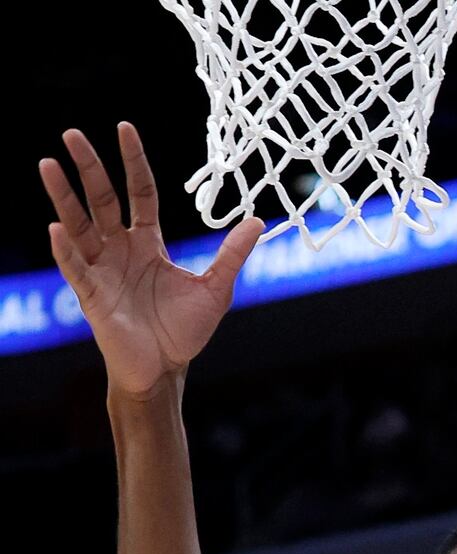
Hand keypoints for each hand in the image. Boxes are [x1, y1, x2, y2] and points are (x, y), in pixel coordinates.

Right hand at [40, 123, 260, 398]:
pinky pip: (75, 269)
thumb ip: (231, 255)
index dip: (133, 162)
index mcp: (147, 243)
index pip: (139, 192)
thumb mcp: (215, 290)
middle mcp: (120, 249)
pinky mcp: (92, 296)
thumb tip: (257, 221)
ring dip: (63, 197)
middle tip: (73, 134)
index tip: (124, 128)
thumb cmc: (183, 332)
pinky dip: (65, 250)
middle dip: (88, 168)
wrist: (165, 371)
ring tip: (48, 165)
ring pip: (79, 225)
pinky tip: (55, 229)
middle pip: (102, 199)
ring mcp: (102, 270)